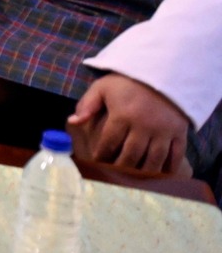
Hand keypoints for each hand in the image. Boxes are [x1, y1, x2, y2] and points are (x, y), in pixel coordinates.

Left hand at [69, 74, 192, 174]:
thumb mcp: (103, 87)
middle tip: (113, 176)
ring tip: (133, 180)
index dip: (101, 155)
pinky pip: (176, 156)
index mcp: (123, 114)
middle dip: (120, 168)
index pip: (109, 142)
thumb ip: (88, 105)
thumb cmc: (128, 82)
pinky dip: (168, 168)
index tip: (96, 163)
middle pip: (131, 155)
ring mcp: (164, 131)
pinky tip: (159, 177)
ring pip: (153, 160)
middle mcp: (144, 125)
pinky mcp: (180, 133)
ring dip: (142, 173)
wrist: (163, 72)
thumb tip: (73, 122)